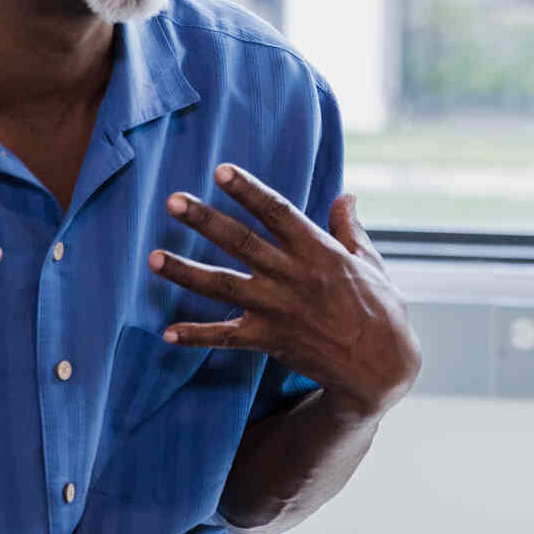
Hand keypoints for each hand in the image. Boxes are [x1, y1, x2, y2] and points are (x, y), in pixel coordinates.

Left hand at [148, 165, 419, 418]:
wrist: (381, 364)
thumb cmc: (380, 308)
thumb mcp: (370, 261)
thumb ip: (349, 228)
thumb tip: (347, 195)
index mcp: (319, 251)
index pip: (278, 212)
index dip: (249, 190)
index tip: (221, 170)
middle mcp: (293, 276)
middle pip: (241, 242)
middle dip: (205, 220)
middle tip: (172, 201)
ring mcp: (278, 308)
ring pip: (223, 285)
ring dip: (185, 271)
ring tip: (152, 257)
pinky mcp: (271, 339)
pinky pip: (226, 337)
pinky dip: (197, 336)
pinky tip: (167, 333)